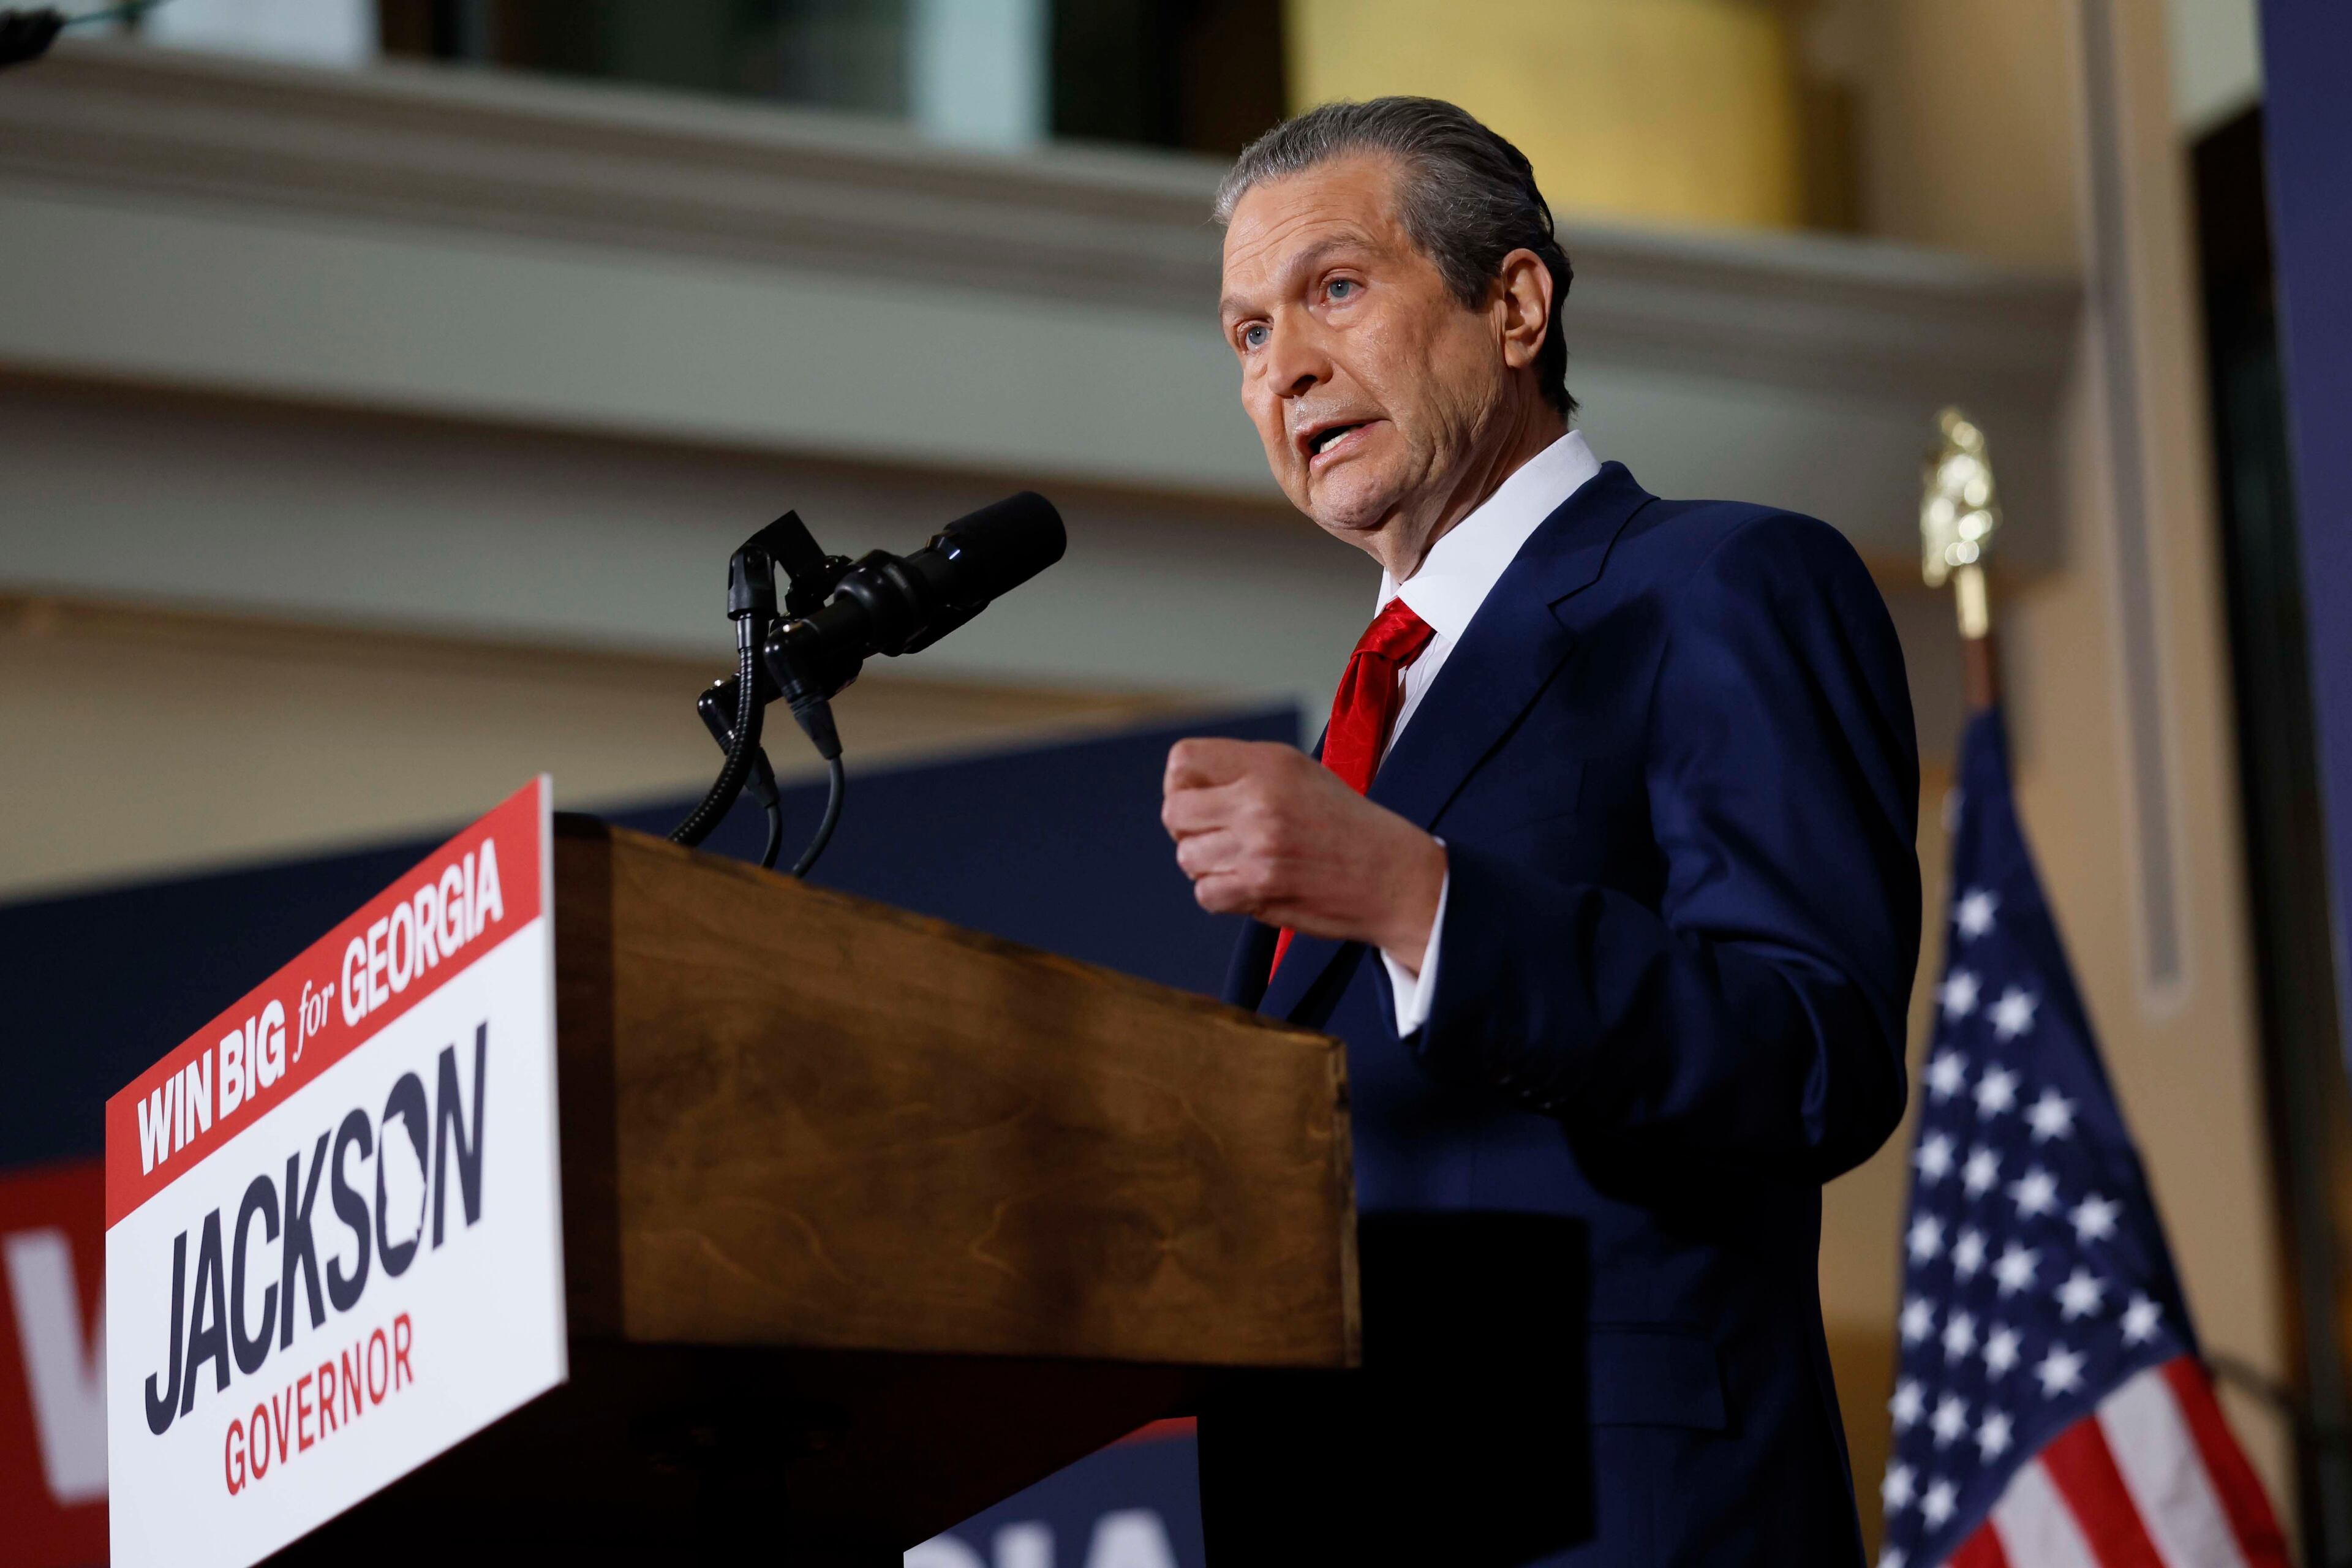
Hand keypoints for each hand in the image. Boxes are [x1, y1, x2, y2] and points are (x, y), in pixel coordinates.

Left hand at [1161, 738, 1446, 970]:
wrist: (1393, 876)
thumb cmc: (1347, 825)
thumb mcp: (1301, 774)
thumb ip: (1245, 772)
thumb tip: (1186, 788)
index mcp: (1269, 763)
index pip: (1183, 761)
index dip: (1180, 784)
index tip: (1200, 801)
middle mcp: (1259, 799)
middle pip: (1174, 812)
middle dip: (1186, 829)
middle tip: (1214, 837)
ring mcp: (1258, 846)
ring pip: (1187, 857)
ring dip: (1206, 865)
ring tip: (1239, 863)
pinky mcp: (1261, 888)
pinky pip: (1205, 894)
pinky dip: (1221, 894)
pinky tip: (1249, 886)